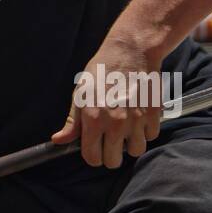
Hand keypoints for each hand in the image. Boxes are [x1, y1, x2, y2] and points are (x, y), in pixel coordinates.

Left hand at [51, 40, 164, 168]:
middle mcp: (114, 123)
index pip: (92, 158)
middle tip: (110, 141)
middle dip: (110, 154)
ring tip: (125, 131)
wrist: (130, 51)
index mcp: (93, 119)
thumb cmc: (101, 71)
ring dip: (130, 144)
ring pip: (135, 151)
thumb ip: (72, 122)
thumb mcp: (80, 94)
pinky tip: (138, 120)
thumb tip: (58, 141)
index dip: (92, 156)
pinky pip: (150, 136)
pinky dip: (145, 131)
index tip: (94, 148)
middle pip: (114, 161)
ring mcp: (136, 120)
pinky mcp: (153, 114)